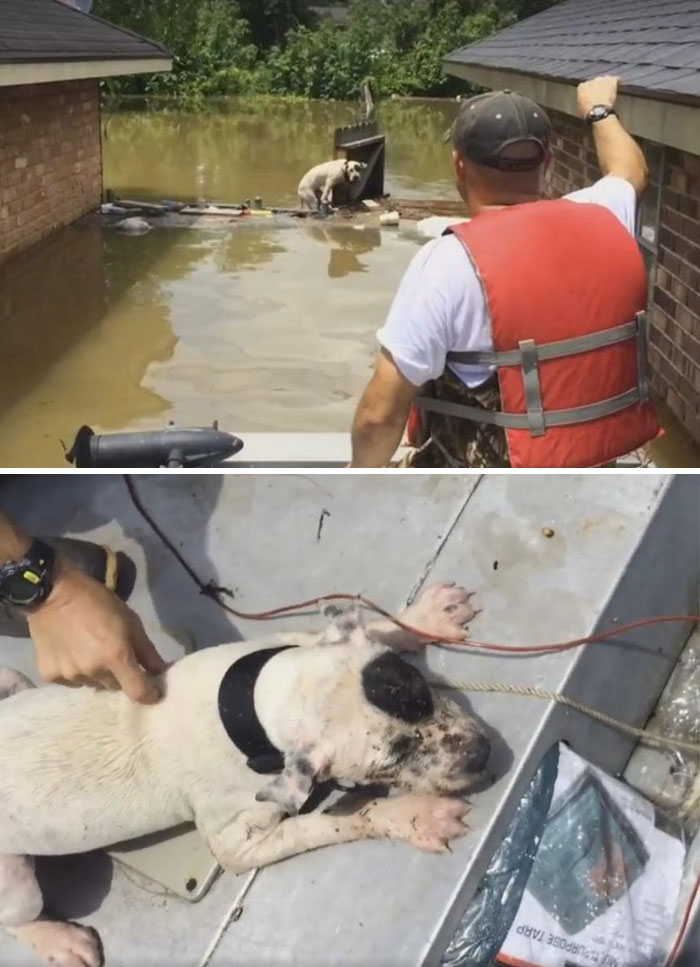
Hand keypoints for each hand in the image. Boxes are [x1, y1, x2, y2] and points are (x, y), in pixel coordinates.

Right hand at [27, 561, 167, 702]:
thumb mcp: (131, 621)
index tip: (152, 691)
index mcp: (116, 656)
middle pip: (115, 686)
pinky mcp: (50, 675)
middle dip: (121, 676)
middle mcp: (93, 671)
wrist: (52, 593)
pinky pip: (72, 682)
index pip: (138, 692)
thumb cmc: (98, 602)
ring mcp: (70, 675)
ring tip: (90, 650)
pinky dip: (76, 671)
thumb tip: (162, 672)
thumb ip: (147, 651)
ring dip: (97, 673)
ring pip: (94, 683)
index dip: (149, 695)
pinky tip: (72, 652)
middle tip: (115, 655)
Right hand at [577, 75, 619, 116]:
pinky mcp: (611, 81)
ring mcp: (602, 79)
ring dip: (607, 85)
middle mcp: (591, 80)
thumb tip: (585, 100)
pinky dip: (616, 83)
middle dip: (598, 87)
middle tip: (601, 96)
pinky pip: (616, 79)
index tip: (591, 97)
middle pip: (596, 82)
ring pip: (605, 80)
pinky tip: (617, 88)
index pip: (585, 86)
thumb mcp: (580, 107)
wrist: (597, 111)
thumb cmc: (587, 112)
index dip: (589, 92)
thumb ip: (582, 100)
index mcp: (582, 87)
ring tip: (609, 93)